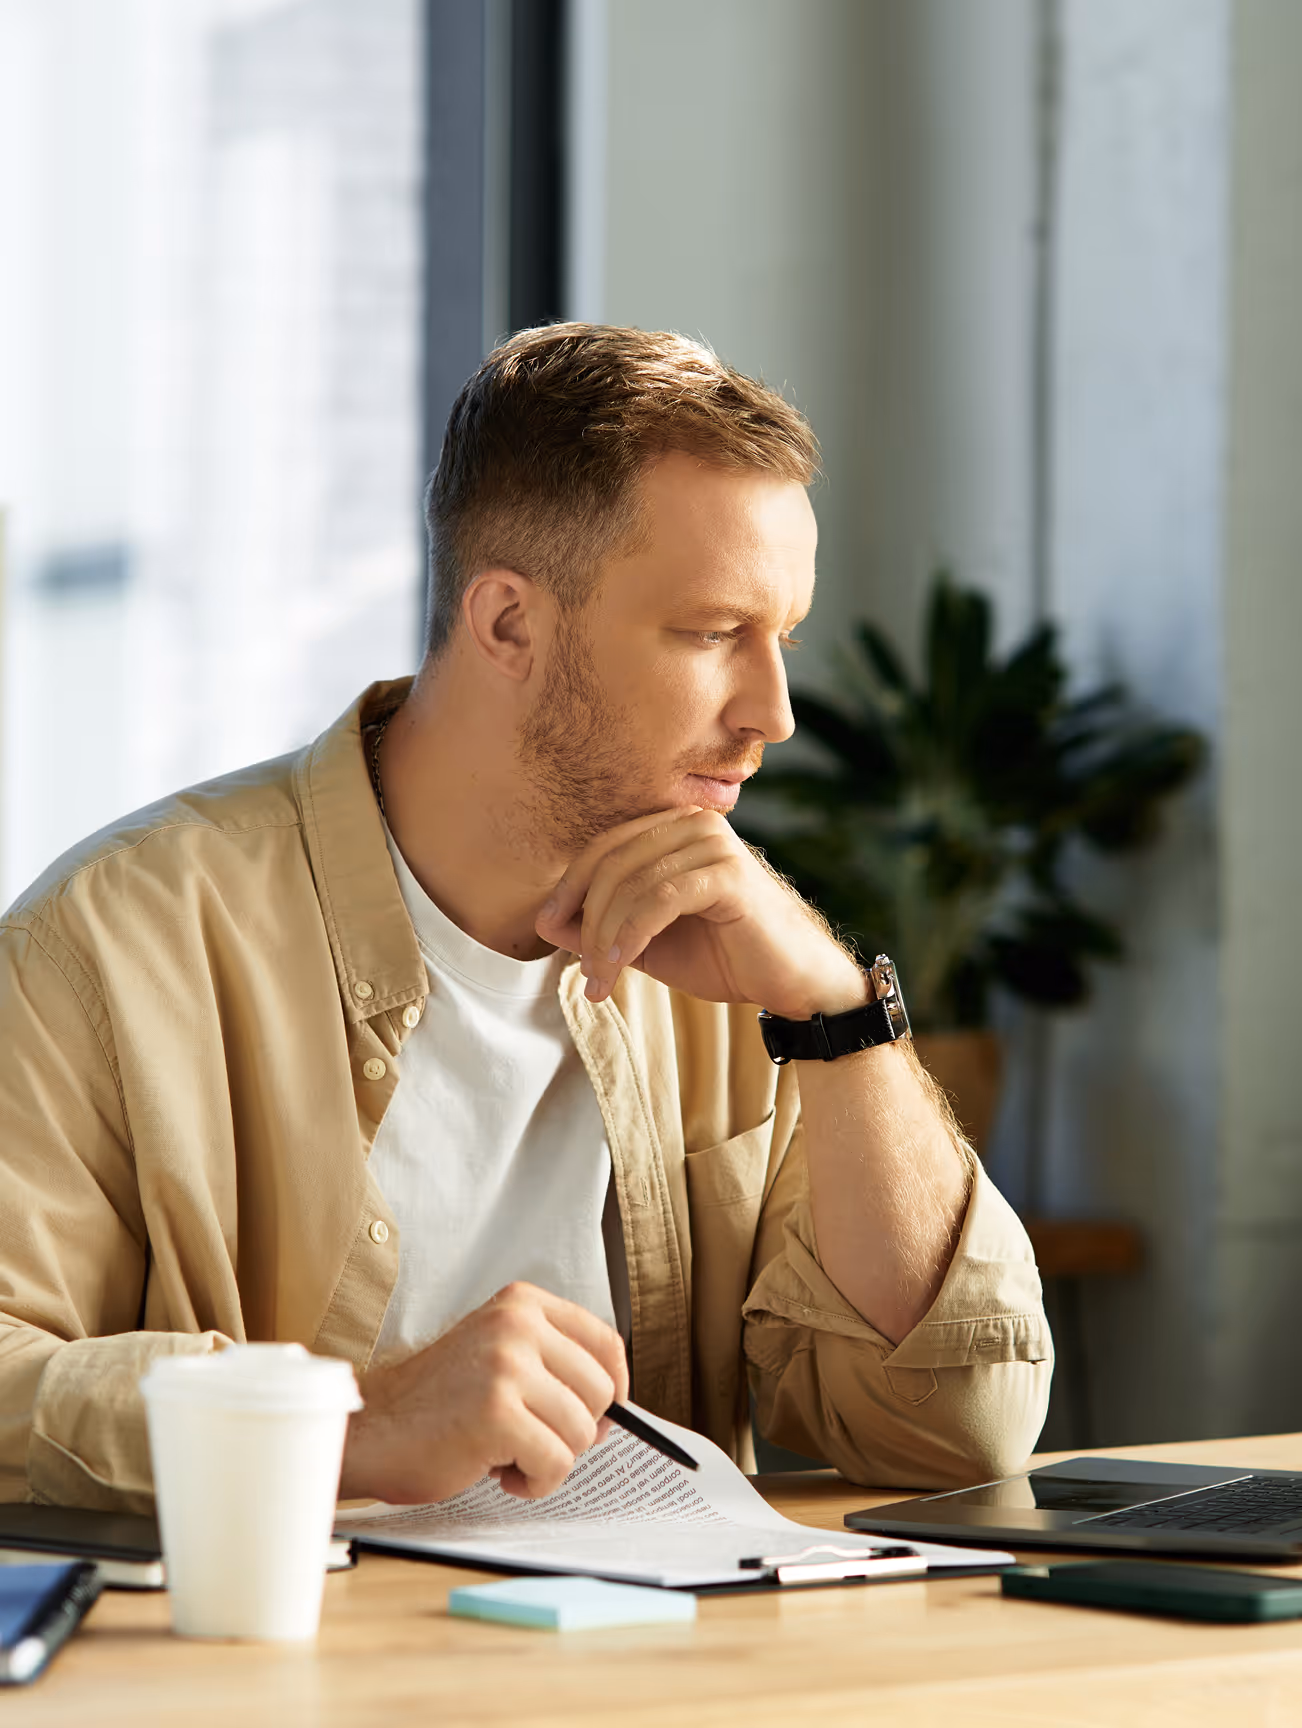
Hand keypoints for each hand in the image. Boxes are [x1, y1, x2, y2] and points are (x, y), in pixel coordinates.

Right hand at [339, 1283, 628, 1503]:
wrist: (373, 1429)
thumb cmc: (437, 1402)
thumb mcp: (499, 1355)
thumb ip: (552, 1365)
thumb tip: (615, 1411)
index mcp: (522, 1304)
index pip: (606, 1342)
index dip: (613, 1388)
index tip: (601, 1415)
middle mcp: (517, 1325)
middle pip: (601, 1391)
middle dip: (576, 1430)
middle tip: (533, 1439)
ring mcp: (507, 1366)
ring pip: (581, 1432)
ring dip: (550, 1459)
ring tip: (507, 1454)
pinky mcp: (497, 1413)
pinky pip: (555, 1463)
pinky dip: (534, 1482)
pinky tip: (496, 1471)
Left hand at [535, 807, 867, 1017]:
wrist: (792, 983)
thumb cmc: (725, 957)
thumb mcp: (649, 944)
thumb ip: (601, 928)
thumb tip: (544, 922)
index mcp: (676, 829)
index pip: (604, 847)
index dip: (568, 887)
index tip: (546, 929)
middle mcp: (695, 824)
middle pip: (611, 861)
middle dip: (584, 919)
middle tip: (582, 971)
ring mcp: (714, 844)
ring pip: (631, 882)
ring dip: (603, 937)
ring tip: (599, 981)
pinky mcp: (729, 874)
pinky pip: (660, 898)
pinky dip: (629, 933)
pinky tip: (617, 965)